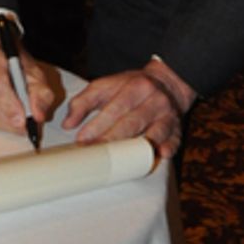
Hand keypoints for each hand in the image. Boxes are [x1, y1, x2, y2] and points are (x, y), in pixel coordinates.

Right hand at [0, 42, 62, 137]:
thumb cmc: (8, 58)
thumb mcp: (32, 69)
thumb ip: (40, 92)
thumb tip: (38, 115)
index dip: (10, 107)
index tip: (23, 121)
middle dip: (10, 120)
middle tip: (25, 124)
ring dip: (3, 123)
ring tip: (15, 119)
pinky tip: (1, 114)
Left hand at [62, 59, 194, 160]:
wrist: (167, 83)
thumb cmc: (131, 88)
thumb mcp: (106, 87)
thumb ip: (83, 102)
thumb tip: (67, 124)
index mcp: (135, 87)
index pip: (115, 108)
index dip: (98, 125)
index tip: (82, 140)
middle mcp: (154, 100)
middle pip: (133, 122)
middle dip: (112, 139)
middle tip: (95, 153)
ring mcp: (167, 115)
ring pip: (153, 133)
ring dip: (137, 147)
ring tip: (121, 161)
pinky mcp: (176, 128)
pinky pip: (173, 140)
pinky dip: (167, 148)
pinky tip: (158, 155)